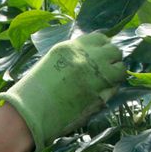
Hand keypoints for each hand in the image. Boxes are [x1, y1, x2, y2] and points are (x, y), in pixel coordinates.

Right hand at [0, 32, 126, 151]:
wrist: (29, 113)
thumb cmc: (35, 91)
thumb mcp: (52, 63)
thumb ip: (72, 58)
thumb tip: (91, 57)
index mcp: (72, 47)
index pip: (100, 38)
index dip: (103, 47)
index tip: (101, 55)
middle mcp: (87, 58)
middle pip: (114, 50)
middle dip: (113, 59)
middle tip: (106, 70)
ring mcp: (95, 77)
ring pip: (121, 69)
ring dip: (116, 74)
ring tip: (106, 82)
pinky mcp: (100, 96)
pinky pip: (114, 89)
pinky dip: (110, 91)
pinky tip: (99, 95)